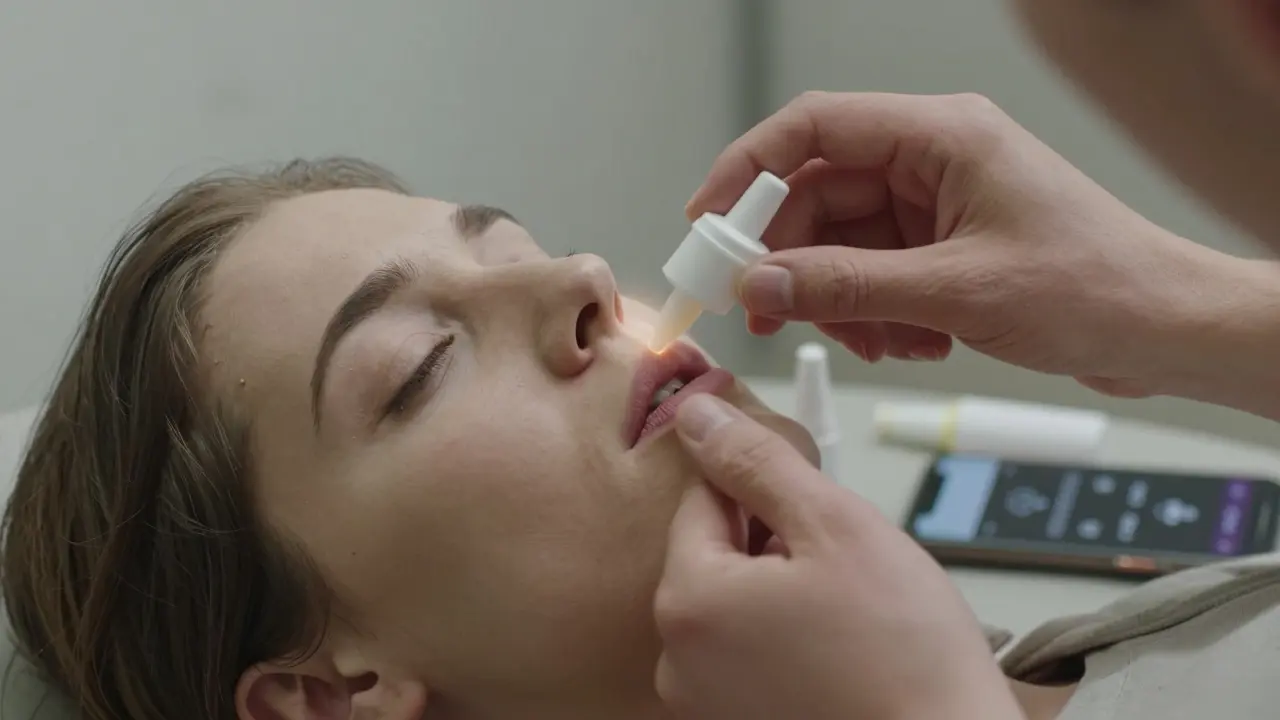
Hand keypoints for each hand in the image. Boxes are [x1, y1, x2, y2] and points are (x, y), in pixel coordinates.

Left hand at [653, 394, 1024, 719]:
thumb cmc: (904, 655)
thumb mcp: (834, 525)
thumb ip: (757, 462)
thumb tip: (697, 415)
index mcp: (688, 602)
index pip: (700, 499)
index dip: (763, 489)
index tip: (813, 506)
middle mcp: (677, 661)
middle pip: (714, 555)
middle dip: (774, 544)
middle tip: (843, 570)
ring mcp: (702, 702)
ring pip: (734, 604)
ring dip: (780, 592)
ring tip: (846, 616)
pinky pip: (745, 655)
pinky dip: (783, 641)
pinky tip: (834, 651)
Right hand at [687, 91, 1279, 412]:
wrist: (1166, 330)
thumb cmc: (1095, 287)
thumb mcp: (955, 292)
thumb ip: (846, 288)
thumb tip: (760, 287)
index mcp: (941, 135)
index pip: (814, 128)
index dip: (747, 170)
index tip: (707, 223)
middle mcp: (933, 160)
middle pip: (818, 194)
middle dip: (790, 259)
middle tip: (763, 311)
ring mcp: (937, 205)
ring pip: (841, 244)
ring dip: (839, 300)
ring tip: (878, 341)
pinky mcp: (944, 248)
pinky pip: (873, 275)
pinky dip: (873, 314)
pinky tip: (912, 343)